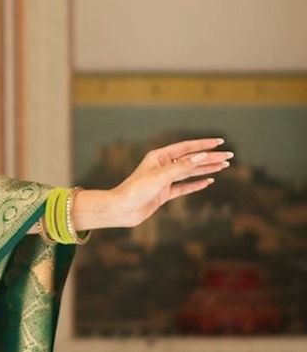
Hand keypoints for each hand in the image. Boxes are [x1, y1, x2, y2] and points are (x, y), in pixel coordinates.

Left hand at [82, 137, 233, 230]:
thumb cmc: (136, 190)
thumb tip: (202, 156)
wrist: (121, 210)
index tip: (220, 142)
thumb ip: (182, 167)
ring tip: (224, 166)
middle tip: (229, 157)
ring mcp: (164, 180)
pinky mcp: (163, 194)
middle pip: (191, 160)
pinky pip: (183, 187)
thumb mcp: (161, 176)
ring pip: (189, 173)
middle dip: (211, 158)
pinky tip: (208, 181)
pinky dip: (196, 185)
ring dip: (206, 169)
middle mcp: (162, 166)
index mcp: (160, 157)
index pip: (187, 147)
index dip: (204, 145)